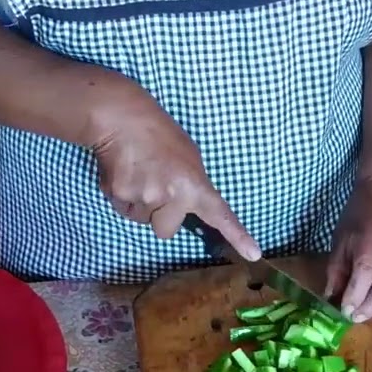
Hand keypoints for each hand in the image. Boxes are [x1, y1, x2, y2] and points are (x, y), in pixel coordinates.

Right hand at [87, 94, 259, 260]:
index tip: (253, 254)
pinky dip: (123, 196)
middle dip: (161, 216)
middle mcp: (172, 196)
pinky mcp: (118, 195)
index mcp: (194, 185)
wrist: (121, 117)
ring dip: (141, 204)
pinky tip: (124, 173)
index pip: (220, 215)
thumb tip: (189, 206)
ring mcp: (144, 198)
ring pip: (143, 220)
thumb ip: (193, 185)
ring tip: (139, 173)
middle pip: (167, 230)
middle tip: (156, 186)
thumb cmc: (159, 133)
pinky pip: (123, 208)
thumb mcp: (190, 157)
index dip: (237, 236)